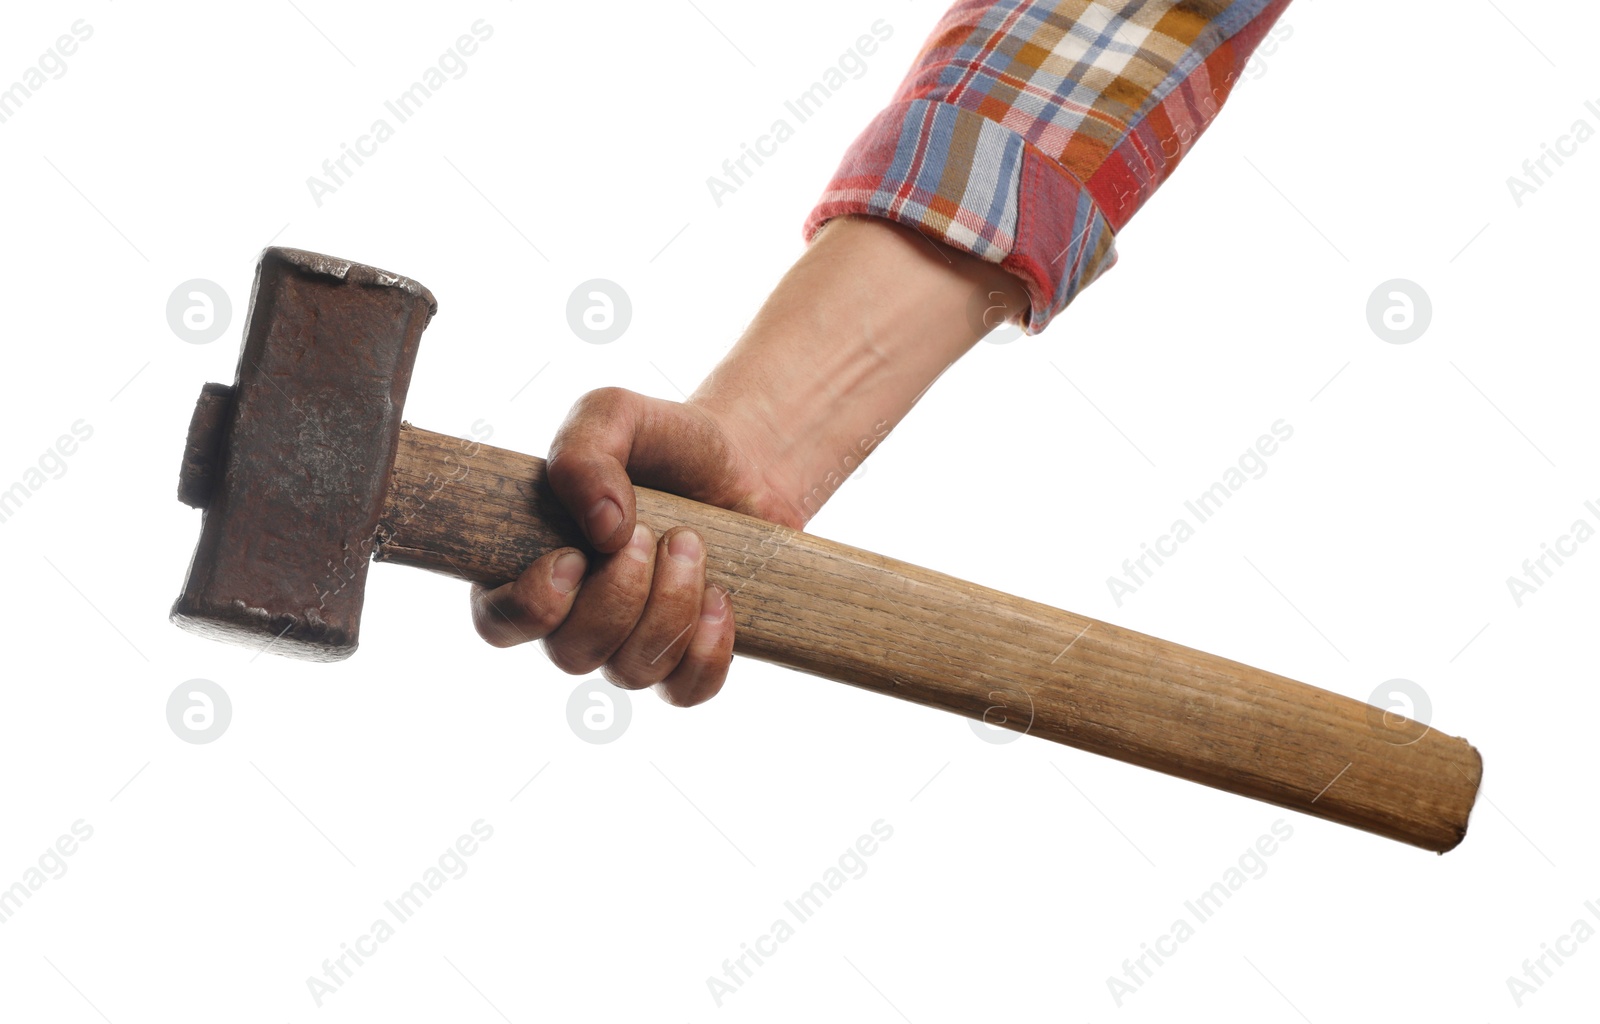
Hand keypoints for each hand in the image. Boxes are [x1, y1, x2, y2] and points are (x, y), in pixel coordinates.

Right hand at [469, 388, 802, 706]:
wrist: (742, 462)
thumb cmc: (662, 442)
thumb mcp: (614, 416)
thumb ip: (585, 452)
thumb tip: (601, 526)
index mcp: (531, 567)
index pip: (497, 624)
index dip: (531, 607)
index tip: (574, 556)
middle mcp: (573, 620)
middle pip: (571, 654)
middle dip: (620, 595)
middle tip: (655, 532)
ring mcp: (629, 648)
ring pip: (632, 672)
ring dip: (670, 608)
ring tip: (692, 543)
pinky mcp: (686, 660)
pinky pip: (687, 693)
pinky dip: (707, 652)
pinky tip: (721, 599)